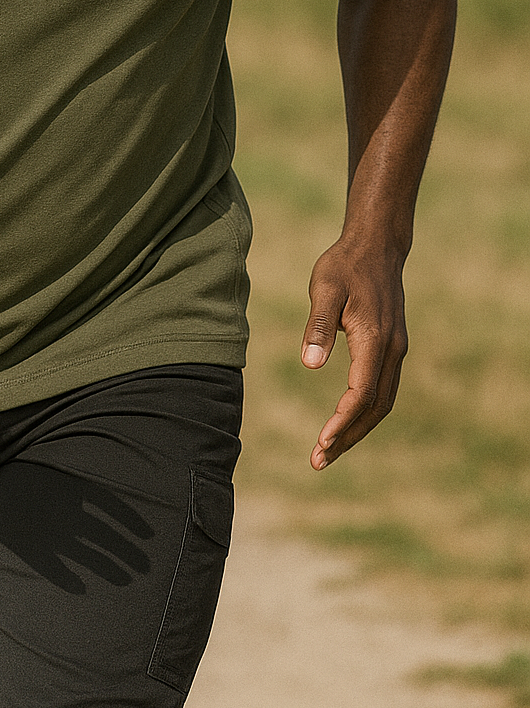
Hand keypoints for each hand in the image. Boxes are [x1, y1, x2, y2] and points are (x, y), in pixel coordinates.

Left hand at [300, 239, 408, 469]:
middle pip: (375, 408)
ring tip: (328, 450)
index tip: (321, 443)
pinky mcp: (392, 347)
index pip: (360, 393)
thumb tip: (309, 364)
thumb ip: (317, 326)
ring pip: (382, 402)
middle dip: (348, 437)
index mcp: (375, 340)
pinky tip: (346, 420)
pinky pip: (382, 389)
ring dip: (357, 428)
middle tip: (319, 460)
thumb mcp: (323, 289)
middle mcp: (392, 350)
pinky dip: (365, 411)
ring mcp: (396, 350)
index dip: (342, 422)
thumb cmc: (344, 266)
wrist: (376, 247)